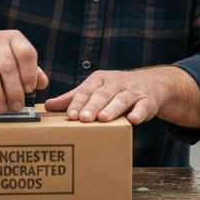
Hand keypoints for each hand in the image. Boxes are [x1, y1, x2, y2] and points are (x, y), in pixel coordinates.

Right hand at [0, 29, 48, 111]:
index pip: (26, 54)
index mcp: (14, 38)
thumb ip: (31, 70)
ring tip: (2, 109)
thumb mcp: (14, 57)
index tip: (29, 90)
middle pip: (8, 67)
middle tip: (16, 107)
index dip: (30, 74)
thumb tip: (43, 84)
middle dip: (14, 91)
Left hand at [44, 69, 159, 124]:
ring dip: (112, 108)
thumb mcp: (95, 89)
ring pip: (121, 99)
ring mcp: (133, 91)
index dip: (78, 102)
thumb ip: (73, 98)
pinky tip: (133, 120)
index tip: (70, 115)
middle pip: (102, 94)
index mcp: (100, 79)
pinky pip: (143, 106)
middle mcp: (116, 83)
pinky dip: (138, 112)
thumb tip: (48, 106)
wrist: (151, 84)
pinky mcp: (147, 101)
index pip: (86, 91)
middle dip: (92, 106)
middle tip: (83, 118)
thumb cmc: (116, 89)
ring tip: (102, 118)